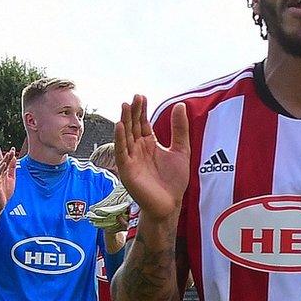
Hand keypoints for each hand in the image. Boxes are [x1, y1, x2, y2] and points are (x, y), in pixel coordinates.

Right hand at [0, 149, 16, 211]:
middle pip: (4, 164)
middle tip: (12, 149)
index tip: (13, 149)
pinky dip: (1, 169)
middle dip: (8, 156)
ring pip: (0, 167)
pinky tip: (4, 164)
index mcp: (4, 173)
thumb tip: (14, 161)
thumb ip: (12, 170)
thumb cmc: (5, 192)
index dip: (10, 156)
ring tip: (8, 154)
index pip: (7, 163)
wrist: (0, 203)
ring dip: (4, 160)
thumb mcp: (11, 179)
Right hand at [114, 95, 189, 220]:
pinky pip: (121, 152)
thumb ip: (180, 129)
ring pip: (125, 136)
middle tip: (134, 98)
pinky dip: (120, 139)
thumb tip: (180, 105)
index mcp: (149, 144)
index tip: (142, 97)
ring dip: (124, 121)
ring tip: (125, 106)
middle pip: (133, 127)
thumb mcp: (181, 150)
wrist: (170, 204)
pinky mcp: (127, 169)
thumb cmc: (174, 180)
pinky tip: (120, 126)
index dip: (142, 110)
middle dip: (133, 112)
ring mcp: (131, 159)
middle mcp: (138, 149)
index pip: (142, 123)